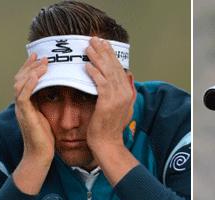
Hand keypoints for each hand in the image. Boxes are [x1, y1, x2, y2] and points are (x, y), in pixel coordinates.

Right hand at [13, 53, 53, 162]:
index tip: (41, 57)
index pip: (25, 80)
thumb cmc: (46, 139)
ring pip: (20, 83)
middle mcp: (21, 104)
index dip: (31, 68)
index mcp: (27, 104)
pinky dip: (29, 84)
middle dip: (30, 65)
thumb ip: (49, 104)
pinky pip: (23, 95)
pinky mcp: (25, 115)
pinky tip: (37, 75)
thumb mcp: (48, 117)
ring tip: (43, 63)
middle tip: (42, 56)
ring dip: (31, 71)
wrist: (40, 156)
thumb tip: (62, 92)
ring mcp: (21, 109)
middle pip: (20, 78)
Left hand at [85, 37, 138, 184]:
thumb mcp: (121, 109)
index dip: (111, 56)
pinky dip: (93, 72)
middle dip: (104, 52)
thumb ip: (123, 93)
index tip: (103, 45)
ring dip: (97, 58)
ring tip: (88, 47)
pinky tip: (86, 64)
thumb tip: (127, 78)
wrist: (108, 144)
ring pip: (107, 72)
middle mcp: (125, 93)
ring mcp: (118, 97)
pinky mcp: (108, 102)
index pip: (119, 69)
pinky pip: (100, 83)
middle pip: (114, 67)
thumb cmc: (110, 129)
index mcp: (128, 93)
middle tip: (95, 39)